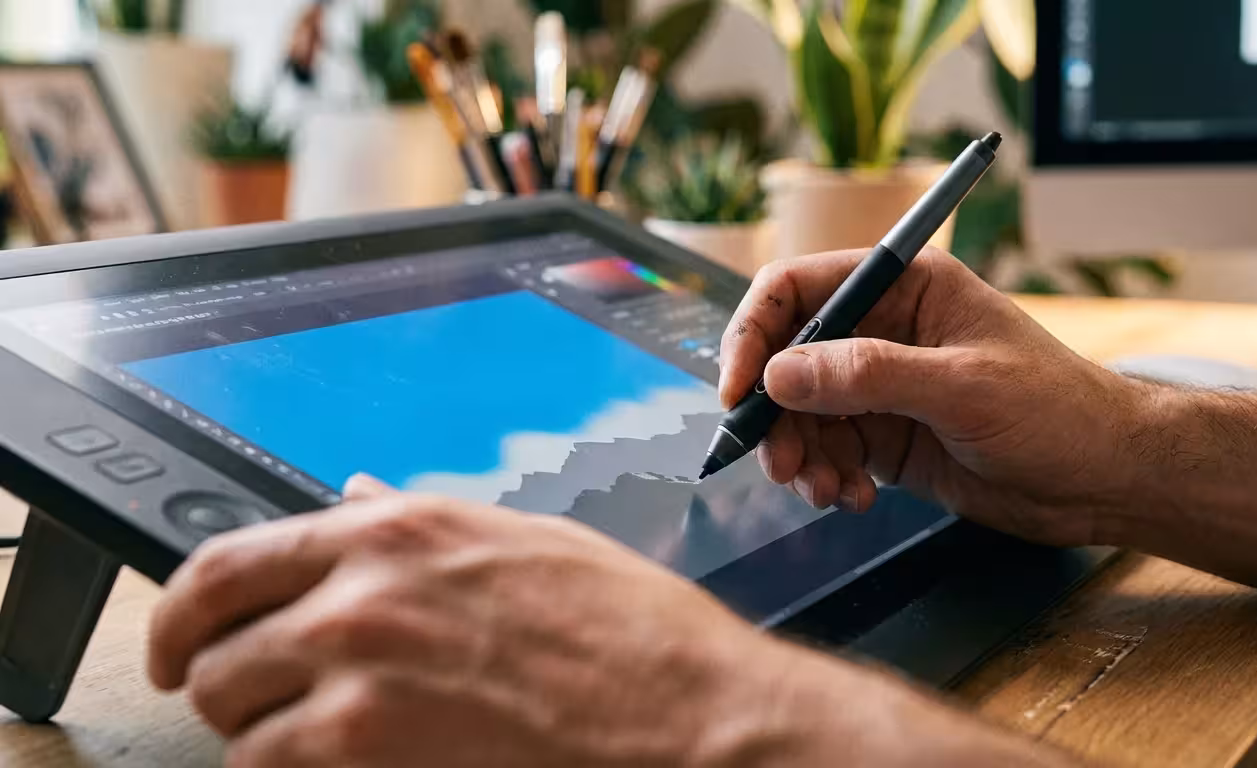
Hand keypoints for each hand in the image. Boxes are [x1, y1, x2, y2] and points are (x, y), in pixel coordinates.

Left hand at [148, 478, 761, 765]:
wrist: (684, 714)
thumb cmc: (630, 634)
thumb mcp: (525, 544)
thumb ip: (421, 523)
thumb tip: (358, 494)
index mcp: (400, 527)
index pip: (231, 558)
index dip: (185, 611)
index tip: (183, 640)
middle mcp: (363, 587)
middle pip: (212, 641)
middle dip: (222, 680)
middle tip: (249, 702)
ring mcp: (358, 668)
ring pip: (234, 715)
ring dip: (262, 734)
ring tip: (319, 743)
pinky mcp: (365, 746)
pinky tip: (350, 767)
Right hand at [719, 249, 1148, 546]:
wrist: (1104, 479)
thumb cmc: (1056, 411)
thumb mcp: (962, 387)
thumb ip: (868, 375)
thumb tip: (780, 374)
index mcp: (905, 286)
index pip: (798, 289)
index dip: (754, 333)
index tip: (738, 391)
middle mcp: (884, 329)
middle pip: (788, 357)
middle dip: (775, 412)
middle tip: (781, 461)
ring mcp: (882, 385)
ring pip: (801, 411)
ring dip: (799, 454)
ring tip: (825, 488)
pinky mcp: (887, 436)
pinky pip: (828, 450)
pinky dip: (826, 477)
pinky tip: (852, 497)